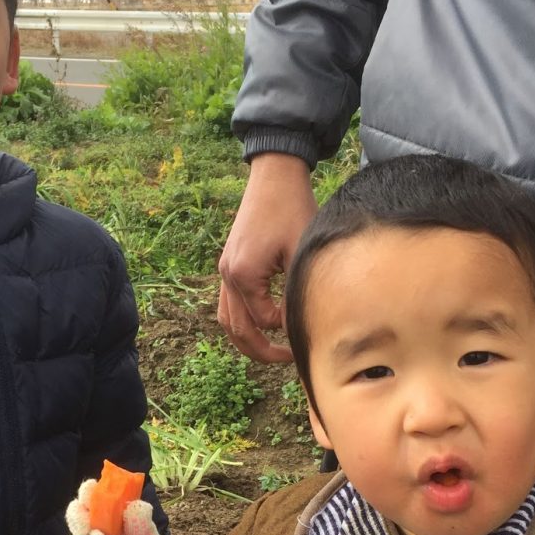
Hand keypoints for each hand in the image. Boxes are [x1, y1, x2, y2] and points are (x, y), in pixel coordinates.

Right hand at [217, 152, 316, 362]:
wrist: (274, 175)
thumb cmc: (293, 208)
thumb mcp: (302, 252)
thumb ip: (297, 291)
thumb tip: (302, 325)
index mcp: (243, 275)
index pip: (264, 321)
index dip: (287, 329)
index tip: (309, 326)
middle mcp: (227, 275)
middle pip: (237, 330)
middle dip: (261, 351)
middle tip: (289, 360)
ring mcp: (224, 269)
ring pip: (227, 320)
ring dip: (247, 340)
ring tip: (272, 350)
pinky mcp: (229, 263)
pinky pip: (229, 303)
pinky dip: (243, 320)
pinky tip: (265, 323)